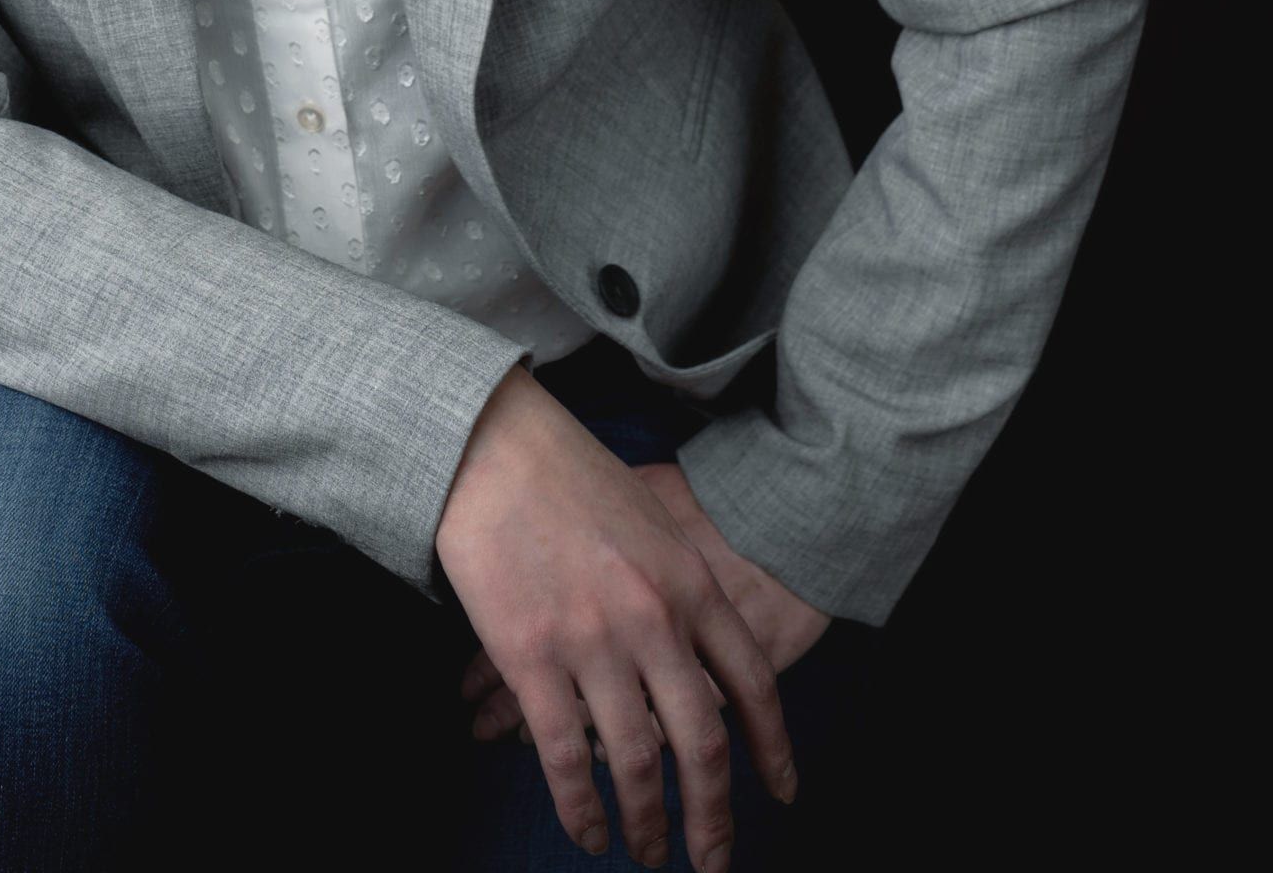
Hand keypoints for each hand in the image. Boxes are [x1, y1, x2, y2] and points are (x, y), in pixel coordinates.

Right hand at [434, 367, 798, 867]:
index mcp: (690, 584)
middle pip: (703, 746)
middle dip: (713, 817)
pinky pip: (565, 758)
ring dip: (646, 824)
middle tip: (713, 861)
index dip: (772, 749)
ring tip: (645, 854)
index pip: (753, 684)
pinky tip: (589, 832)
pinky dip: (582, 808)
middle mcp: (653, 621)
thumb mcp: (652, 521)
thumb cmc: (570, 473)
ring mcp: (593, 643)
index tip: (781, 794)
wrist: (494, 445)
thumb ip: (680, 587)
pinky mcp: (532, 658)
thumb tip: (699, 651)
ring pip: (637, 764)